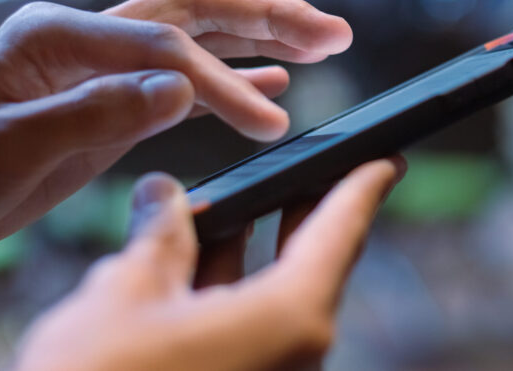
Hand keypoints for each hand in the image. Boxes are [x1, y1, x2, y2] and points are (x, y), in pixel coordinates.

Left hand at [0, 0, 351, 269]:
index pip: (164, 47)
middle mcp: (86, 38)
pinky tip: (273, 81)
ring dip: (262, 38)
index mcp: (56, 35)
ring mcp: (102, 68)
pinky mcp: (112, 103)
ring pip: (198, 38)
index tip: (270, 124)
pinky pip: (185, 81)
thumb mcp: (2, 151)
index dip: (223, 82)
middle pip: (195, 11)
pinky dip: (233, 78)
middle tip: (333, 32)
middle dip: (268, 17)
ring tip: (323, 41)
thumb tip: (179, 90)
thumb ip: (90, 113)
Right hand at [15, 157, 405, 370]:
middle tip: (310, 169)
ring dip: (255, 251)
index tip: (387, 161)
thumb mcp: (125, 293)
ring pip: (276, 299)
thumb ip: (157, 237)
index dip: (362, 187)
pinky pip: (251, 332)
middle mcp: (296, 357)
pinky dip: (231, 293)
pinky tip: (200, 261)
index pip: (339, 234)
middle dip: (303, 212)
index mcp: (288, 320)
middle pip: (313, 265)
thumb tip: (162, 194)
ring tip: (237, 204)